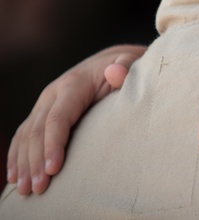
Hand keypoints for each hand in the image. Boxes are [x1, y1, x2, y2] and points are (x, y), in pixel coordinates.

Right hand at [6, 44, 145, 194]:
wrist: (113, 62)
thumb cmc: (126, 68)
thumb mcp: (130, 63)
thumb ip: (126, 67)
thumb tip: (115, 72)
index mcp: (73, 84)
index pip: (58, 118)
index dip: (53, 145)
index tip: (54, 170)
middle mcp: (53, 93)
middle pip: (37, 131)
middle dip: (36, 161)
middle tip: (39, 188)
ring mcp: (44, 103)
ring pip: (26, 136)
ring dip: (23, 164)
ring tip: (24, 189)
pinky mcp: (42, 112)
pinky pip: (23, 135)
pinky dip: (17, 156)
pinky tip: (14, 176)